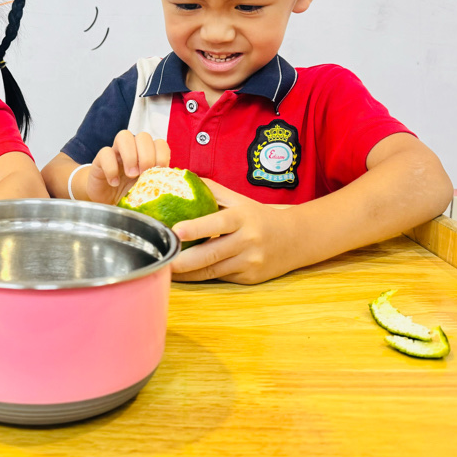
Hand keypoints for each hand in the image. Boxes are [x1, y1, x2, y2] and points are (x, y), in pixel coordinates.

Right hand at [84, 131, 169, 204]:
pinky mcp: (100, 160)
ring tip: (131, 174)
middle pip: (143, 136)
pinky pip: (105, 153)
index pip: (159, 143)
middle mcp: (133, 150)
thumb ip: (157, 184)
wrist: (106, 203)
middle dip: (147, 155)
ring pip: (124, 136)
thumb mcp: (146, 191)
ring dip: (131, 155)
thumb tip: (171, 186)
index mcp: (147, 156)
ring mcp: (116, 153)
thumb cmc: (128, 196)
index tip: (159, 170)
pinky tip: (114, 183)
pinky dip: (111, 168)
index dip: (161, 154)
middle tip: (143, 174)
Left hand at [170, 180, 296, 284]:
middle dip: (183, 260)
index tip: (176, 230)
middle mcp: (248, 241)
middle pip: (211, 254)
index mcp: (242, 217)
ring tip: (166, 269)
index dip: (196, 228)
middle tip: (162, 259)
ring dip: (187, 273)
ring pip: (212, 271)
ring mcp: (249, 262)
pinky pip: (220, 278)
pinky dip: (201, 277)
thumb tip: (179, 178)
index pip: (217, 222)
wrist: (295, 239)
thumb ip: (210, 190)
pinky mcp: (249, 278)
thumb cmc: (258, 216)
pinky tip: (185, 275)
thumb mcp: (238, 199)